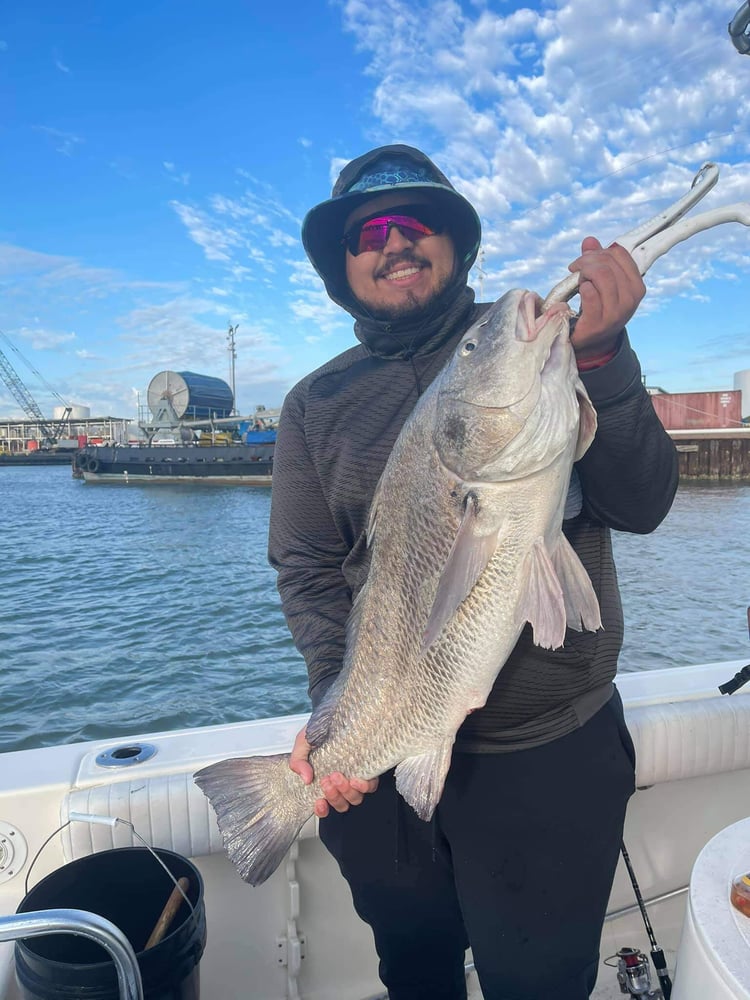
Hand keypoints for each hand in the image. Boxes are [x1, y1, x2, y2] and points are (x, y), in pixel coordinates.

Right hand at [289, 726, 378, 817]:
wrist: (334, 710)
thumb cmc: (319, 729)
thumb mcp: (303, 743)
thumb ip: (298, 760)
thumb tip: (305, 779)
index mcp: (324, 780)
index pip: (325, 805)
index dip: (322, 810)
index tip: (319, 802)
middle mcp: (341, 782)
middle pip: (342, 804)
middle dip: (334, 796)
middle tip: (327, 779)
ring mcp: (356, 775)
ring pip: (356, 798)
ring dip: (346, 792)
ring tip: (338, 775)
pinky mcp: (369, 767)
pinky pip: (371, 785)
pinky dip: (364, 786)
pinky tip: (356, 779)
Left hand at [567, 237, 645, 360]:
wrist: (593, 343)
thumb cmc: (598, 309)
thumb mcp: (602, 284)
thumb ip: (597, 261)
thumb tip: (590, 240)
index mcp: (636, 286)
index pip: (620, 255)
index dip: (600, 252)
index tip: (586, 259)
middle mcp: (630, 298)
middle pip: (607, 263)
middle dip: (587, 260)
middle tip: (575, 268)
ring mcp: (616, 312)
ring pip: (600, 275)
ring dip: (583, 272)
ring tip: (576, 279)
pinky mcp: (599, 322)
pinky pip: (590, 294)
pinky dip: (582, 287)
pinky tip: (579, 291)